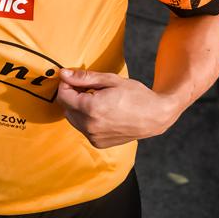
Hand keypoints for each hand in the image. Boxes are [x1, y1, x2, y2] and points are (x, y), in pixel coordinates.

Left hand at [56, 67, 179, 147]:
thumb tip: (63, 74)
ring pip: (73, 119)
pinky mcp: (98, 143)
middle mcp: (90, 125)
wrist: (155, 116)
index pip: (63, 95)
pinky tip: (101, 113)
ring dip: (78, 108)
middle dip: (72, 96)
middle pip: (66, 108)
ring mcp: (94, 137)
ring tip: (96, 100)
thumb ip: (84, 78)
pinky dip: (86, 120)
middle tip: (88, 88)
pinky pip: (83, 129)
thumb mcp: (110, 80)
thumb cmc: (136, 95)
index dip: (66, 84)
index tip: (75, 79)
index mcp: (91, 108)